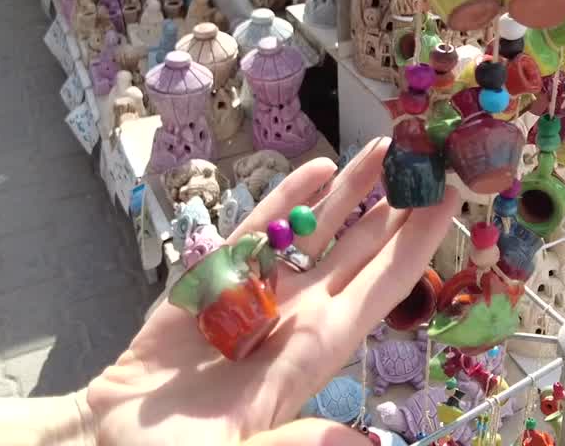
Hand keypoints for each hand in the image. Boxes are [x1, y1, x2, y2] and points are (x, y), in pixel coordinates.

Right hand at [83, 138, 459, 445]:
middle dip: (397, 204)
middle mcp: (298, 316)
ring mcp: (259, 295)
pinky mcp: (215, 280)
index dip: (419, 242)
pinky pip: (261, 230)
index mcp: (316, 351)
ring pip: (318, 231)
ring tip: (384, 147)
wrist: (111, 441)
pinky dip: (288, 198)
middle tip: (428, 155)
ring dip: (352, 191)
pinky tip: (316, 169)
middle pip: (363, 249)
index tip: (453, 197)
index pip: (384, 286)